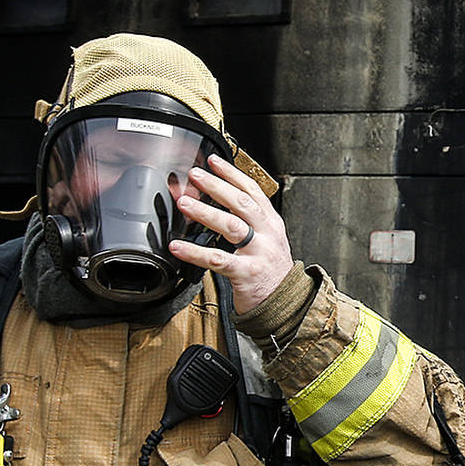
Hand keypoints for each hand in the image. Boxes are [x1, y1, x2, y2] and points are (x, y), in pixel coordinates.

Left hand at [172, 158, 294, 313]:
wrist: (286, 305)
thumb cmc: (270, 272)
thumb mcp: (266, 241)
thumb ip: (248, 224)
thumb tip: (215, 204)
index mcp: (271, 223)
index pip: (252, 191)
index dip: (232, 174)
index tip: (214, 161)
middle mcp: (267, 234)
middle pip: (241, 203)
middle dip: (216, 186)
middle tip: (194, 175)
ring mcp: (258, 253)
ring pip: (231, 226)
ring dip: (205, 212)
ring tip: (184, 204)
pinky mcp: (247, 274)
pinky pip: (218, 260)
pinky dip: (195, 252)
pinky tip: (178, 247)